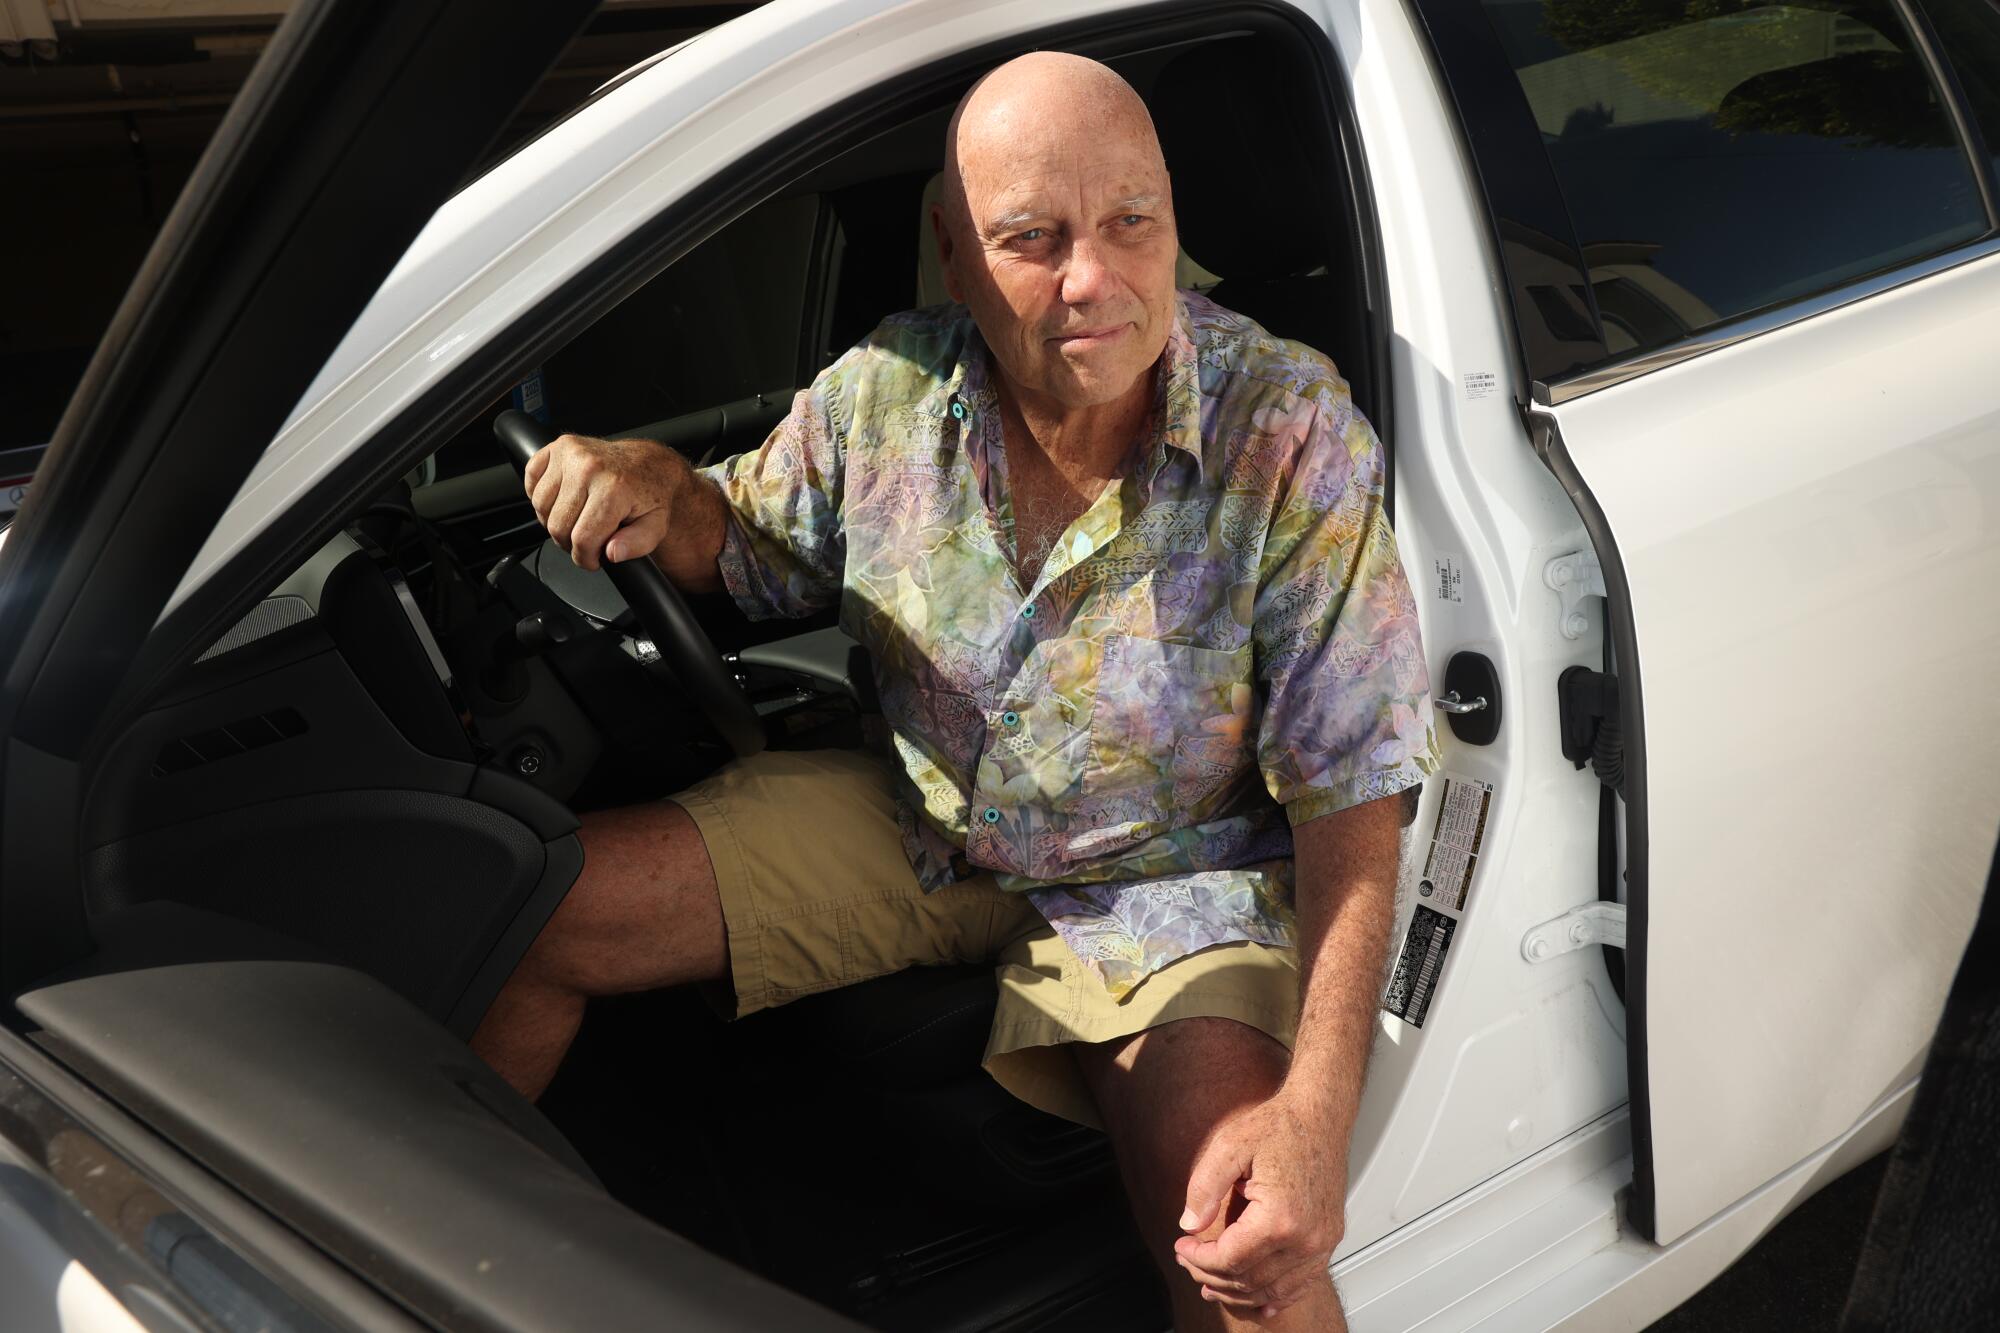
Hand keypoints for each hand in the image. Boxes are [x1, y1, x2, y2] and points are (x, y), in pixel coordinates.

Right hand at [523, 434, 687, 570]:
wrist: (646, 463)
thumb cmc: (649, 493)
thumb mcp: (655, 526)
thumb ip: (637, 544)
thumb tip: (611, 553)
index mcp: (614, 487)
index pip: (583, 539)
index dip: (586, 558)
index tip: (593, 559)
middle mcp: (589, 466)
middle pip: (558, 526)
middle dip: (570, 543)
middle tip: (587, 539)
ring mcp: (570, 454)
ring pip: (541, 507)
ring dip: (554, 521)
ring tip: (577, 519)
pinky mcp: (557, 447)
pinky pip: (532, 481)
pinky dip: (542, 496)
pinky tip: (563, 500)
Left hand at [1172, 1087, 1347, 1317]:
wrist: (1320, 1116)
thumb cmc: (1279, 1126)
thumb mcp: (1229, 1146)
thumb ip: (1204, 1188)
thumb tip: (1189, 1225)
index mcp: (1279, 1218)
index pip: (1228, 1258)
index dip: (1197, 1259)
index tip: (1180, 1247)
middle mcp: (1305, 1238)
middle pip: (1248, 1279)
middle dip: (1211, 1276)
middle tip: (1188, 1264)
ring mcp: (1321, 1242)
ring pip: (1273, 1289)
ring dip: (1239, 1292)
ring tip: (1212, 1285)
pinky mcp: (1329, 1239)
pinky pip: (1302, 1283)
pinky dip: (1277, 1296)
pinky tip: (1260, 1300)